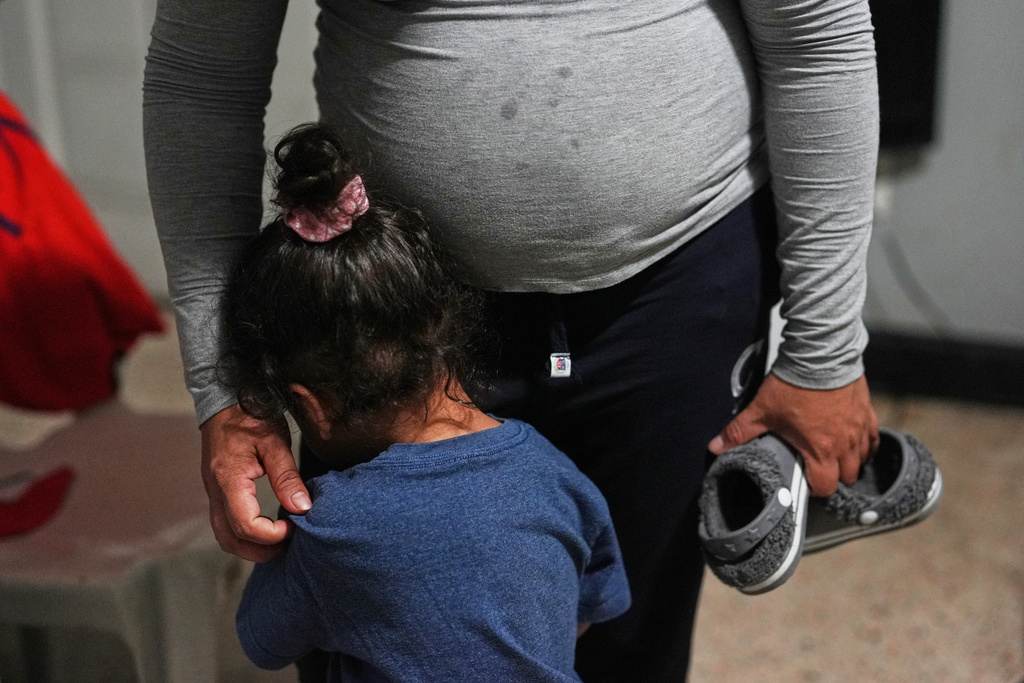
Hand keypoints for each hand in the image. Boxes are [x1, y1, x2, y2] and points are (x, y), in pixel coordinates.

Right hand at [200, 404, 310, 561]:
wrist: (223, 400)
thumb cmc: (250, 416)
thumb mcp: (275, 442)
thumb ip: (287, 476)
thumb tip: (302, 507)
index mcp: (228, 480)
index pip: (245, 525)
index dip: (271, 535)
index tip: (294, 525)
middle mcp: (215, 491)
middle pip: (230, 540)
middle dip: (260, 550)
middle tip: (289, 544)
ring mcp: (213, 492)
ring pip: (224, 536)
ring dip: (250, 546)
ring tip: (280, 540)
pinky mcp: (217, 490)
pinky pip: (224, 523)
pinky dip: (244, 534)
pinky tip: (266, 527)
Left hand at [707, 374, 878, 495]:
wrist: (819, 354)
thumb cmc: (793, 384)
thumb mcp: (761, 410)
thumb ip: (739, 432)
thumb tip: (716, 446)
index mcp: (820, 449)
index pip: (825, 486)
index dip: (814, 489)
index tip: (806, 483)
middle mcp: (844, 443)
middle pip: (848, 476)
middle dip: (834, 477)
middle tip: (819, 469)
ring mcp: (859, 429)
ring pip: (862, 459)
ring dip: (850, 462)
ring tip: (835, 457)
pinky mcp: (867, 413)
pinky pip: (874, 439)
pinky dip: (865, 445)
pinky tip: (856, 443)